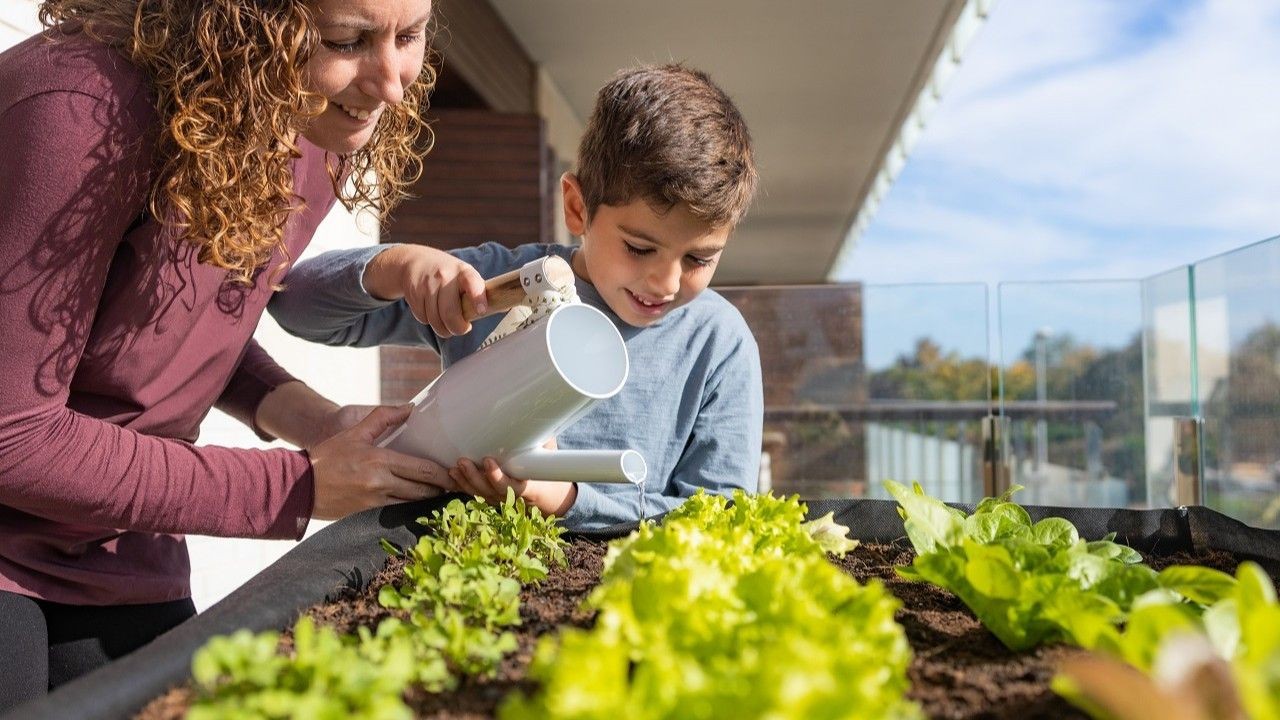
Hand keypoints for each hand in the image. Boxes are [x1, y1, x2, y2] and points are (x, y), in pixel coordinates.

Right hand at [308, 404, 457, 519]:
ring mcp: (375, 501)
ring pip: (413, 502)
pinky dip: (412, 506)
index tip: (457, 473)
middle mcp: (381, 483)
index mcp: (380, 461)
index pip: (422, 469)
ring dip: (429, 499)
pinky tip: (421, 503)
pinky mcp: (369, 513)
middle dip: (443, 488)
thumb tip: (409, 407)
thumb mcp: (354, 433)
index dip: (443, 474)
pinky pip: (398, 510)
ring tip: (444, 493)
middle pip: (423, 489)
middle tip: (458, 485)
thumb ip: (382, 418)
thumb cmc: (327, 458)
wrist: (298, 487)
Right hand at [363, 245, 486, 337]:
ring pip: (435, 320)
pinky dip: (428, 320)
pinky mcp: (414, 293)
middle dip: (457, 328)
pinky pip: (423, 318)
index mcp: (464, 272)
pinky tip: (431, 311)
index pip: (472, 283)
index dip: (477, 298)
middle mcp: (444, 276)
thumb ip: (480, 291)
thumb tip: (504, 307)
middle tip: (461, 329)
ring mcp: (427, 284)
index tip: (481, 311)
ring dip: (442, 328)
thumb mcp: (465, 275)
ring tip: (446, 323)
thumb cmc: (448, 273)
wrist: (414, 260)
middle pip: (450, 313)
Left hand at [450, 439, 575, 516]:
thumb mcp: (549, 454)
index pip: (511, 486)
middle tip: (463, 461)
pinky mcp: (489, 497)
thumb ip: (542, 440)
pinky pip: (474, 493)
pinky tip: (453, 474)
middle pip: (489, 490)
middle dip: (474, 476)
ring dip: (465, 480)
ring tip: (456, 466)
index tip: (489, 461)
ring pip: (479, 493)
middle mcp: (510, 496)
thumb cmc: (545, 467)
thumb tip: (536, 419)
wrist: (545, 491)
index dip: (497, 477)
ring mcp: (498, 498)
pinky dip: (462, 485)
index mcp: (528, 487)